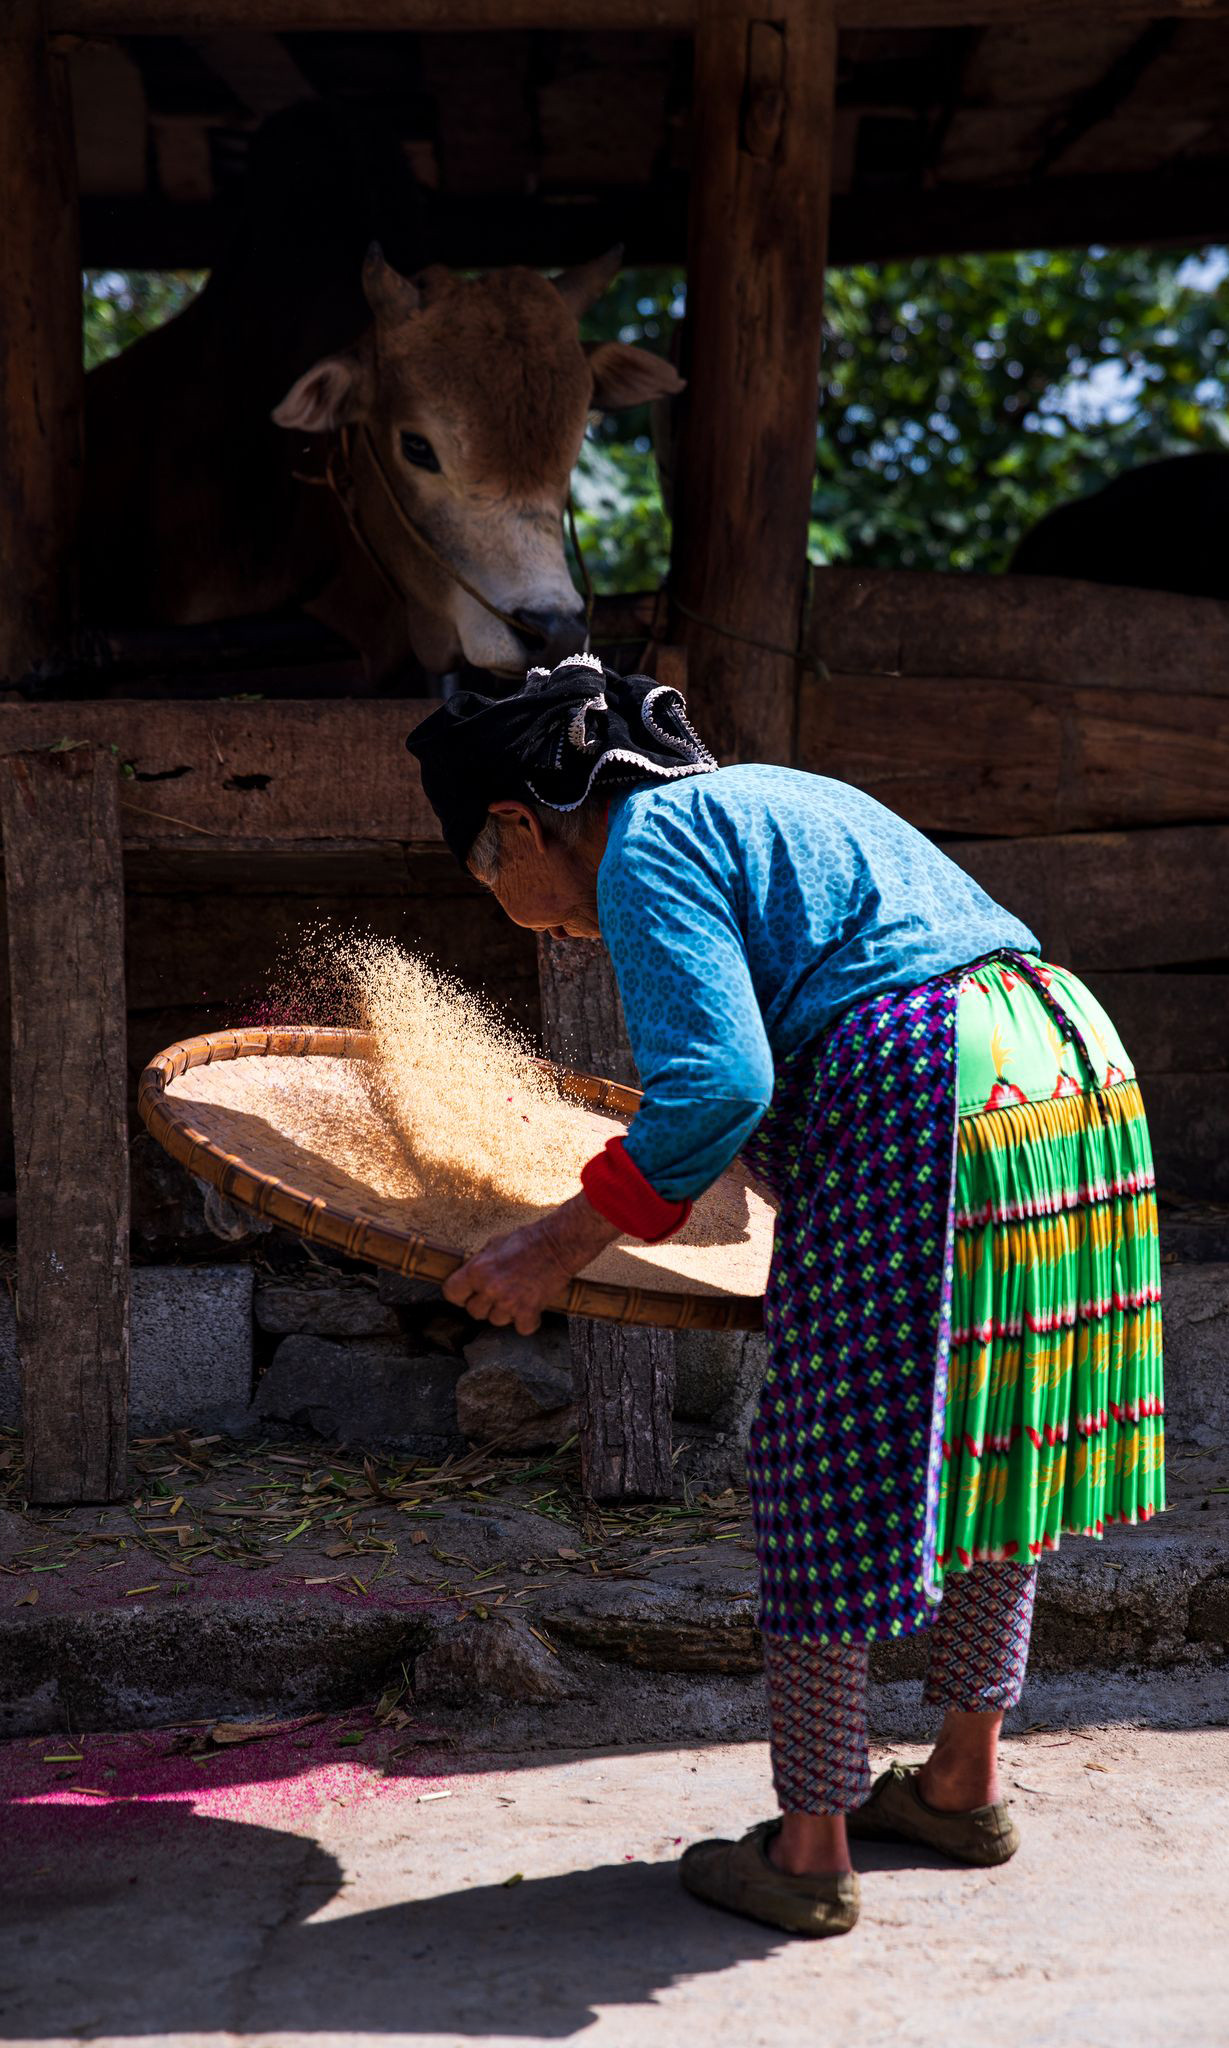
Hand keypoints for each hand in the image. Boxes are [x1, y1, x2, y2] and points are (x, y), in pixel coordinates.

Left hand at [442, 1192, 619, 1334]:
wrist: (558, 1244)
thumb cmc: (527, 1240)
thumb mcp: (494, 1245)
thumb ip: (479, 1265)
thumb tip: (469, 1279)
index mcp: (477, 1270)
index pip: (451, 1294)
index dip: (459, 1294)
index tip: (467, 1293)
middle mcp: (490, 1288)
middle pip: (474, 1312)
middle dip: (484, 1304)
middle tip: (498, 1292)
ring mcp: (509, 1302)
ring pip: (496, 1321)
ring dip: (505, 1312)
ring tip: (517, 1295)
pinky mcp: (529, 1311)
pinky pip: (521, 1328)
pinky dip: (527, 1321)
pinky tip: (531, 1308)